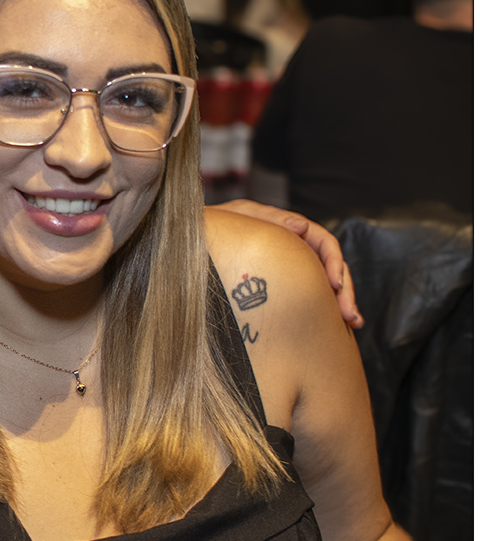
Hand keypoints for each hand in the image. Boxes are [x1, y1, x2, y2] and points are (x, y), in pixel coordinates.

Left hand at [209, 200, 361, 327]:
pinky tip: (337, 323)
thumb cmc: (209, 228)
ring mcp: (287, 264)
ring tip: (352, 322)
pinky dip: (323, 307)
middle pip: (328, 264)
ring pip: (322, 281)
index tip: (335, 285)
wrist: (188, 243)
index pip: (321, 240)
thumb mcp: (236, 217)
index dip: (333, 261)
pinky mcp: (280, 282)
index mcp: (284, 227)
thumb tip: (301, 226)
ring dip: (340, 300)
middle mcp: (291, 245)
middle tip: (350, 315)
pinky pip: (308, 293)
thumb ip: (268, 219)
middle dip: (344, 289)